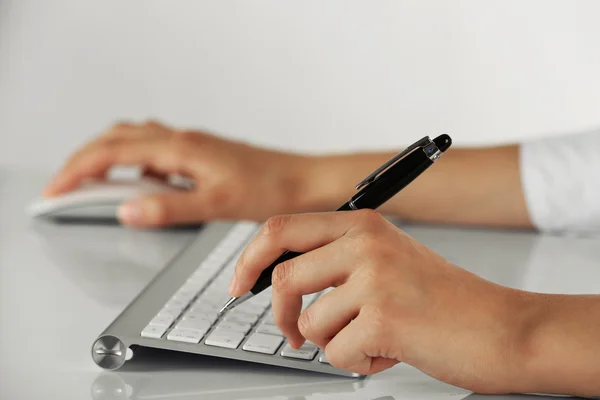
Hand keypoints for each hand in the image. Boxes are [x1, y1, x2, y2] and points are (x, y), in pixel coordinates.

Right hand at [44, 121, 314, 226]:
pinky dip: (137, 162)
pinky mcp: (202, 154)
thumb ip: (169, 207)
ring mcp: (192, 145)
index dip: (79, 170)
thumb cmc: (270, 189)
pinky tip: (144, 184)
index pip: (113, 151)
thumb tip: (127, 210)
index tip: (56, 189)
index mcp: (180, 149)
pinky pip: (157, 150)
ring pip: (136, 140)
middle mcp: (183, 140)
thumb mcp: (216, 204)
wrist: (303, 181)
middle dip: (85, 159)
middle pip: (117, 138)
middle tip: (66, 185)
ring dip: (109, 156)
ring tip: (95, 183)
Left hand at [229, 210, 531, 393]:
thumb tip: (278, 278)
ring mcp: (374, 278)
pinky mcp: (383, 317)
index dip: (250, 260)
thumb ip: (337, 260)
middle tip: (292, 335)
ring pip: (309, 323)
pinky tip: (393, 349)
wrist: (503, 326)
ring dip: (336, 343)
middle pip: (283, 278)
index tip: (240, 285)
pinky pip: (337, 353)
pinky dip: (360, 362)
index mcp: (363, 224)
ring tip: (375, 338)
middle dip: (280, 316)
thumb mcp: (388, 259)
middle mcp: (365, 244)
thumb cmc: (444, 299)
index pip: (281, 229)